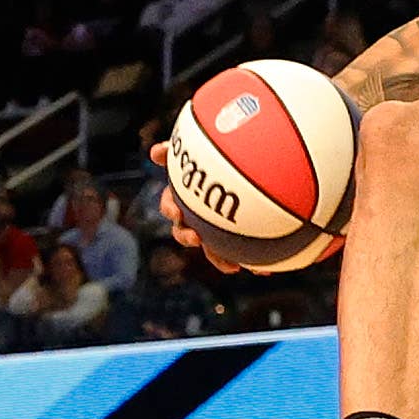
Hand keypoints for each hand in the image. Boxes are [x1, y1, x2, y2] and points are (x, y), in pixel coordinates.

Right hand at [145, 141, 263, 276]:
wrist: (259, 164)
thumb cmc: (225, 153)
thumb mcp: (203, 146)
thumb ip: (181, 150)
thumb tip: (154, 151)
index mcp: (188, 196)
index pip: (171, 205)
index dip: (171, 211)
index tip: (178, 212)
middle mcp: (199, 215)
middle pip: (186, 231)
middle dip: (188, 237)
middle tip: (196, 238)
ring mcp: (220, 229)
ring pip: (213, 249)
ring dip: (219, 259)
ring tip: (232, 266)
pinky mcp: (241, 240)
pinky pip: (243, 254)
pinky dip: (252, 263)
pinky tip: (265, 272)